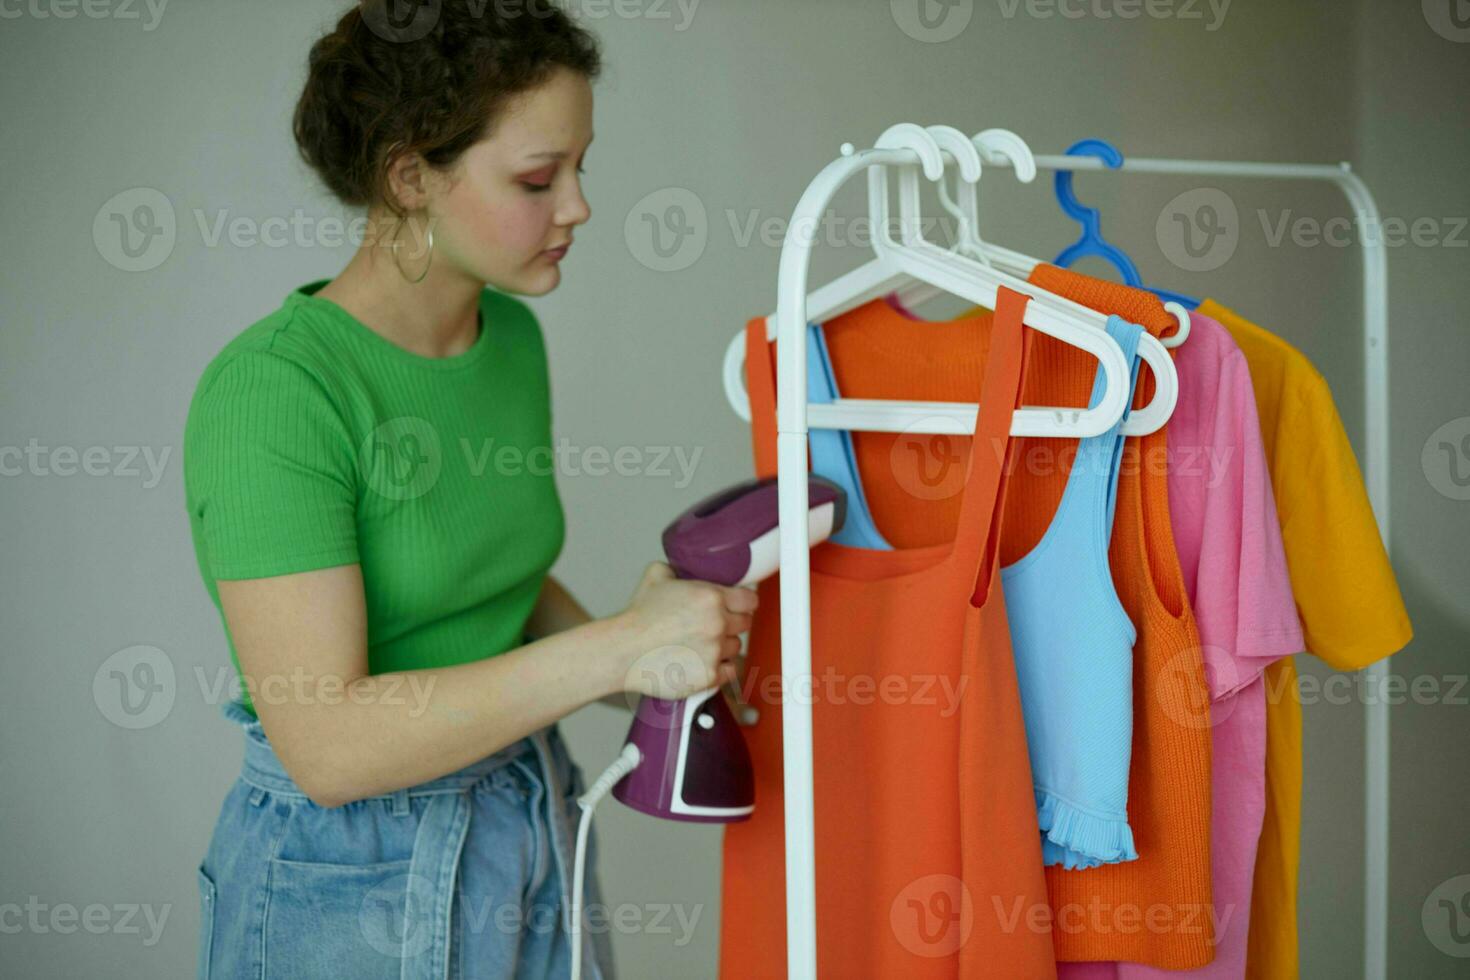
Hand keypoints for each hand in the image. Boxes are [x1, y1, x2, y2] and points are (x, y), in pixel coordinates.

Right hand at [614, 561, 758, 700]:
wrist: (622, 651)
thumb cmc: (637, 617)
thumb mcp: (656, 575)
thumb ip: (678, 569)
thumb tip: (684, 569)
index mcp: (711, 596)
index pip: (750, 600)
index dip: (744, 603)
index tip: (739, 606)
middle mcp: (717, 623)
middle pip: (745, 624)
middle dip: (732, 623)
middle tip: (714, 625)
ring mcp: (714, 651)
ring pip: (736, 647)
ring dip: (724, 646)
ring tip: (701, 644)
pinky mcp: (709, 676)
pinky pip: (729, 671)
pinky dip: (720, 668)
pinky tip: (703, 661)